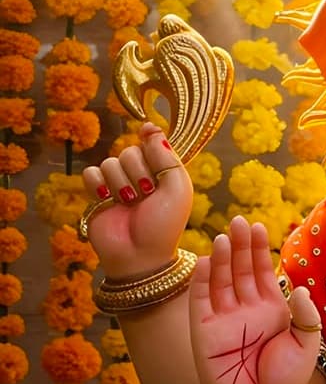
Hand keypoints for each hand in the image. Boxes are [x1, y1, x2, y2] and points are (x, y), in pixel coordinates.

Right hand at [81, 122, 193, 279]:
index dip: (149, 136)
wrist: (138, 255)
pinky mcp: (97, 195)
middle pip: (130, 151)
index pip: (152, 143)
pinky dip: (98, 184)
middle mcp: (140, 176)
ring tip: (129, 203)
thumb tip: (151, 128)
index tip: (146, 131)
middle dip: (138, 171)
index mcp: (163, 172)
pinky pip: (91, 173)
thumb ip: (166, 157)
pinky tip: (107, 199)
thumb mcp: (177, 188)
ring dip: (120, 182)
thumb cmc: (163, 224)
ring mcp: (117, 185)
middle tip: (146, 193)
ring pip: (111, 162)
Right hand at [190, 216, 320, 383]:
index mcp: (271, 308)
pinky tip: (206, 262)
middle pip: (241, 269)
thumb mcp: (306, 345)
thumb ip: (305, 316)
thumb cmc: (285, 382)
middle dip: (240, 245)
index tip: (258, 227)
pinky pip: (201, 302)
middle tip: (239, 221)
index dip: (259, 249)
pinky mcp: (203, 333)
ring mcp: (223, 319)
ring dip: (222, 259)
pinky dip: (202, 282)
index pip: (263, 270)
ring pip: (220, 281)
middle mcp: (246, 309)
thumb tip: (298, 286)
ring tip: (225, 237)